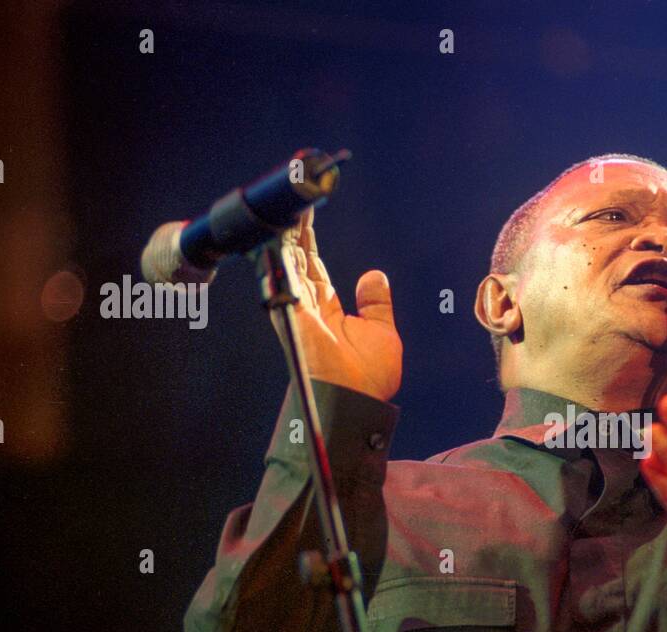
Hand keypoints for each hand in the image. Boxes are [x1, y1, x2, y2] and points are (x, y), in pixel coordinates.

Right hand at [277, 207, 402, 402]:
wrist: (357, 396)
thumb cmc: (369, 377)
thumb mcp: (381, 330)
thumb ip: (376, 303)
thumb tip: (374, 276)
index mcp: (329, 313)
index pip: (316, 271)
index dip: (311, 245)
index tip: (308, 221)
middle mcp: (310, 308)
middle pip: (299, 260)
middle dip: (296, 232)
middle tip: (296, 200)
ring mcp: (299, 307)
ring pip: (290, 260)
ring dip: (289, 232)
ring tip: (290, 203)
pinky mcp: (293, 308)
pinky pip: (287, 271)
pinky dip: (285, 248)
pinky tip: (285, 226)